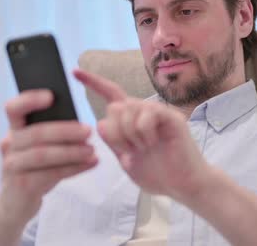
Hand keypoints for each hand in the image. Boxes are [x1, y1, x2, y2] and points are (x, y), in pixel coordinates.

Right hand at [0, 89, 97, 223]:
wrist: (16, 204)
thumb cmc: (33, 168)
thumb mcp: (37, 147)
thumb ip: (49, 132)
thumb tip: (77, 119)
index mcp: (14, 129)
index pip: (13, 108)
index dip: (30, 99)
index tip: (51, 96)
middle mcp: (10, 144)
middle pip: (36, 133)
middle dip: (65, 130)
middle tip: (88, 130)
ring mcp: (13, 165)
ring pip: (43, 154)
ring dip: (71, 151)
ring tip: (92, 150)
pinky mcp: (22, 185)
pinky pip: (50, 174)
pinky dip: (74, 168)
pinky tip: (91, 163)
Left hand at [74, 69, 209, 200]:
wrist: (182, 185)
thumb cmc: (157, 174)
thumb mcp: (126, 160)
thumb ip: (113, 142)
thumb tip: (100, 123)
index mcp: (130, 121)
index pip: (110, 96)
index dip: (93, 83)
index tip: (74, 72)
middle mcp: (142, 112)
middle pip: (114, 106)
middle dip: (116, 132)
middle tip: (129, 149)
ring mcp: (157, 113)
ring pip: (127, 109)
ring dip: (130, 134)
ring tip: (144, 148)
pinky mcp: (170, 117)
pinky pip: (146, 115)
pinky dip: (144, 132)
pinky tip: (153, 143)